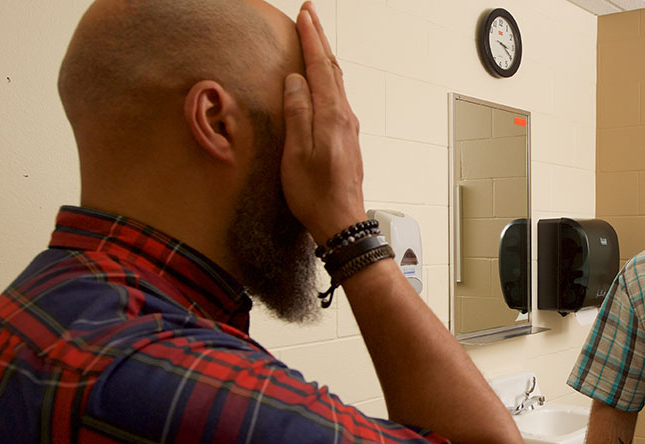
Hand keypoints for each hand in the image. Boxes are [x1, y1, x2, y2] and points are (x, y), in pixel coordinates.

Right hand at [281, 1, 367, 245]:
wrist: (343, 222)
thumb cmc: (316, 195)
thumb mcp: (297, 154)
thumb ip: (297, 114)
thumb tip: (295, 81)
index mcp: (331, 116)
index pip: (319, 67)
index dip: (311, 39)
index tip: (304, 16)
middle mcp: (345, 118)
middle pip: (332, 69)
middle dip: (319, 40)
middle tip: (309, 15)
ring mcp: (349, 128)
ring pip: (337, 82)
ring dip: (324, 58)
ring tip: (314, 39)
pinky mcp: (347, 139)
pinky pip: (337, 97)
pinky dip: (328, 79)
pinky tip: (322, 80)